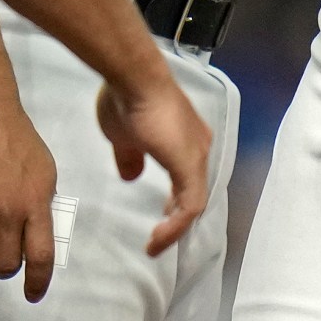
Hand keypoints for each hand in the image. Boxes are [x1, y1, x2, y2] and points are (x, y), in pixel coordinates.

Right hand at [0, 85, 61, 301]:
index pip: (40, 257)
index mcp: (35, 203)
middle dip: (1, 266)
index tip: (31, 295)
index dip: (37, 283)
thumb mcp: (45, 171)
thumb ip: (42, 206)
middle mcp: (6, 210)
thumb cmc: (17, 139)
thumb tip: (36, 240)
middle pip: (3, 265)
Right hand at [94, 74, 213, 255]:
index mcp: (184, 138)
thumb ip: (130, 157)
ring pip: (194, 202)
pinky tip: (158, 238)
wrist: (134, 79)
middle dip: (178, 215)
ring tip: (156, 242)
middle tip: (161, 233)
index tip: (162, 213)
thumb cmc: (126, 101)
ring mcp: (196, 156)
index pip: (187, 176)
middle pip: (193, 189)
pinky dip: (176, 226)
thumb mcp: (122, 136)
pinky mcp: (190, 167)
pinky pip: (190, 206)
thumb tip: (131, 175)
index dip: (176, 198)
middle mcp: (197, 146)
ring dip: (176, 226)